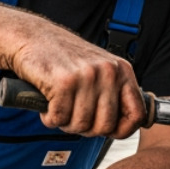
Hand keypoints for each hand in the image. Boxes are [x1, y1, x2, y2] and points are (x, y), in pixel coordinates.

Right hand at [11, 33, 146, 138]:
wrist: (32, 37)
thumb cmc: (63, 57)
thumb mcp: (99, 70)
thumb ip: (113, 94)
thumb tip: (126, 127)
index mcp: (121, 70)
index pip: (137, 114)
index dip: (122, 131)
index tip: (108, 132)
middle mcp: (108, 71)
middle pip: (105, 126)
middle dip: (85, 129)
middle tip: (73, 116)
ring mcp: (86, 76)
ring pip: (81, 125)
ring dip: (65, 123)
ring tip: (59, 107)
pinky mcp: (63, 82)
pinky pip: (59, 119)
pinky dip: (50, 118)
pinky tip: (48, 104)